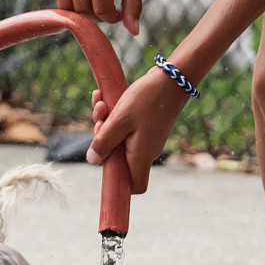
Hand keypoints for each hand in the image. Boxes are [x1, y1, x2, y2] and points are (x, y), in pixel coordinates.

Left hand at [86, 68, 187, 193]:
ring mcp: (146, 139)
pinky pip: (123, 127)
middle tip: (100, 120)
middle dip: (103, 140)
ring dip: (105, 123)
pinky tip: (102, 98)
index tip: (104, 161)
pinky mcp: (144, 126)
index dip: (119, 182)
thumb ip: (104, 142)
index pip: (135, 186)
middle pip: (118, 160)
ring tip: (101, 103)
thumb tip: (92, 161)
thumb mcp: (120, 120)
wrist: (171, 78)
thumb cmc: (147, 99)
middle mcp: (145, 151)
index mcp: (141, 156)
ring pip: (117, 140)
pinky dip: (112, 115)